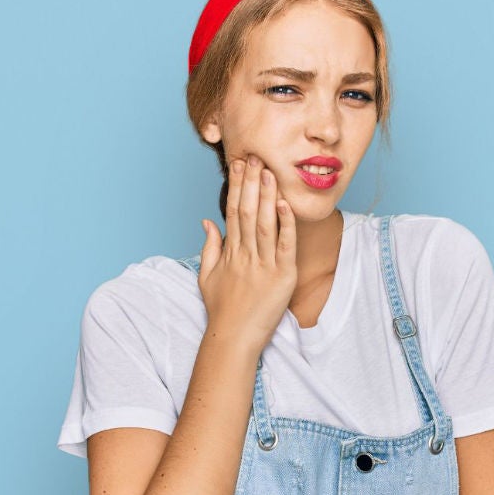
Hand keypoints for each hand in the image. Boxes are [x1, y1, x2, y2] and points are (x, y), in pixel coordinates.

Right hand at [198, 154, 296, 351]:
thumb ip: (209, 247)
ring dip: (267, 195)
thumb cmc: (222, 310)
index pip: (232, 212)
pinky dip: (286, 224)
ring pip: (265, 223)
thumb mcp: (207, 276)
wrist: (234, 338)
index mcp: (230, 253)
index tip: (239, 166)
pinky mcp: (282, 276)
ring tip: (269, 171)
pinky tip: (285, 204)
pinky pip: (285, 245)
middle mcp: (245, 255)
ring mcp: (264, 265)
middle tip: (254, 156)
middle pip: (247, 211)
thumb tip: (207, 221)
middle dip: (251, 183)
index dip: (237, 187)